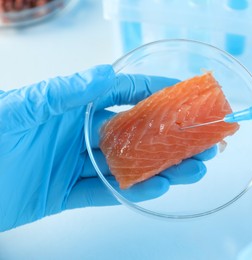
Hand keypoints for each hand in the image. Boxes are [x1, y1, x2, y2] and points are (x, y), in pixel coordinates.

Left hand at [0, 65, 214, 231]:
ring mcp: (75, 164)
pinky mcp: (66, 193)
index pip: (121, 95)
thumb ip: (65, 93)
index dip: (153, 94)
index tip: (183, 95)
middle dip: (170, 137)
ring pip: (127, 166)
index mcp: (70, 107)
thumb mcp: (23, 108)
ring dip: (162, 168)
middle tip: (201, 142)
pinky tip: (158, 188)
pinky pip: (105, 193)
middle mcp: (77, 133)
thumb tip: (106, 75)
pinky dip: (133, 192)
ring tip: (192, 170)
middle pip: (133, 134)